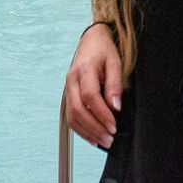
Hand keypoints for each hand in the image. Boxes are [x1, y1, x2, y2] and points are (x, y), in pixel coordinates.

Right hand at [63, 23, 122, 149]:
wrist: (91, 42)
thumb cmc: (104, 52)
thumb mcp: (115, 63)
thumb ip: (115, 85)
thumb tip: (115, 107)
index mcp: (84, 69)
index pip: (90, 96)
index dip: (101, 114)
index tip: (114, 126)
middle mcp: (72, 80)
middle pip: (78, 109)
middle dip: (94, 128)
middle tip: (110, 138)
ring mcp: (68, 89)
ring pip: (72, 116)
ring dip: (87, 132)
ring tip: (104, 141)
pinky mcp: (69, 96)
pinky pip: (71, 117)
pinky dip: (81, 130)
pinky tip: (93, 137)